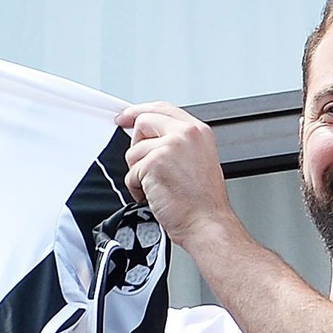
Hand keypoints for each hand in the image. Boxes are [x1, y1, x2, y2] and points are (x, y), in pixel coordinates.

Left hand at [115, 102, 237, 247]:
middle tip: (144, 166)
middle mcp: (185, 134)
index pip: (162, 108)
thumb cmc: (203, 202)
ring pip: (134, 151)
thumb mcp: (199, 159)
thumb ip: (177, 142)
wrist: (207, 223)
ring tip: (157, 187)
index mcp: (198, 131)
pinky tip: (154, 195)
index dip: (139, 112)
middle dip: (137, 145)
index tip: (125, 118)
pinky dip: (136, 188)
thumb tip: (150, 138)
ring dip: (138, 172)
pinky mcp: (154, 163)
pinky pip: (131, 173)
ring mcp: (169, 146)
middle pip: (143, 122)